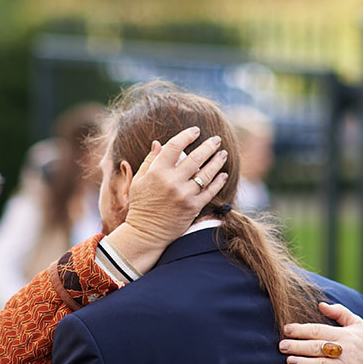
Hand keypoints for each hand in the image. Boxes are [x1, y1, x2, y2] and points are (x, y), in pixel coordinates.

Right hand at [105, 126, 228, 273]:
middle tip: (217, 139)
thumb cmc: (141, 204)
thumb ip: (150, 160)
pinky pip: (210, 191)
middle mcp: (172, 182)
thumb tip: (158, 143)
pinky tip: (223, 174)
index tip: (195, 131)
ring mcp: (184, 195)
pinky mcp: (193, 207)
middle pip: (195, 158)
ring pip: (206, 174)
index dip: (186, 136)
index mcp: (157, 172)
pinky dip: (218, 182)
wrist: (146, 233)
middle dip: (209, 146)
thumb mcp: (139, 180)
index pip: (174, 147)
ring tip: (223, 154)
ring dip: (217, 162)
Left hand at [279, 302, 362, 363]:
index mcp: (344, 335)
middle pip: (317, 347)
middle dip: (298, 346)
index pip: (319, 330)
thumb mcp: (358, 324)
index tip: (286, 329)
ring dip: (304, 363)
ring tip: (289, 361)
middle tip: (281, 346)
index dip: (301, 330)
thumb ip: (340, 312)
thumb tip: (321, 304)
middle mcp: (345, 350)